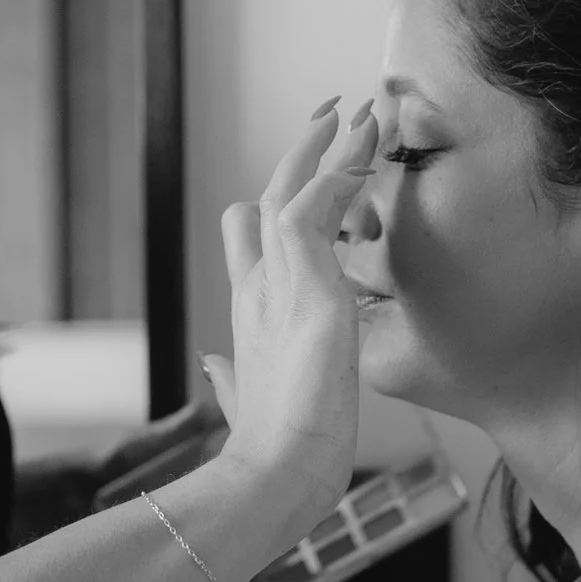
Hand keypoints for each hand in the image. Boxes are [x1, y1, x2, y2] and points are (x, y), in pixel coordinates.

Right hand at [198, 100, 378, 546]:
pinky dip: (339, 173)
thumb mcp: (248, 402)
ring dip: (325, 149)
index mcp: (251, 311)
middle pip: (266, 199)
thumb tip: (214, 368)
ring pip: (289, 190)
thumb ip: (231, 379)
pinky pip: (314, 206)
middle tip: (330, 118)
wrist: (275, 469)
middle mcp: (257, 286)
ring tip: (357, 112)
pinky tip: (366, 149)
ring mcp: (276, 280)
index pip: (250, 236)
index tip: (311, 175)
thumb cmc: (269, 449)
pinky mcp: (305, 282)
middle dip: (299, 156)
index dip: (275, 201)